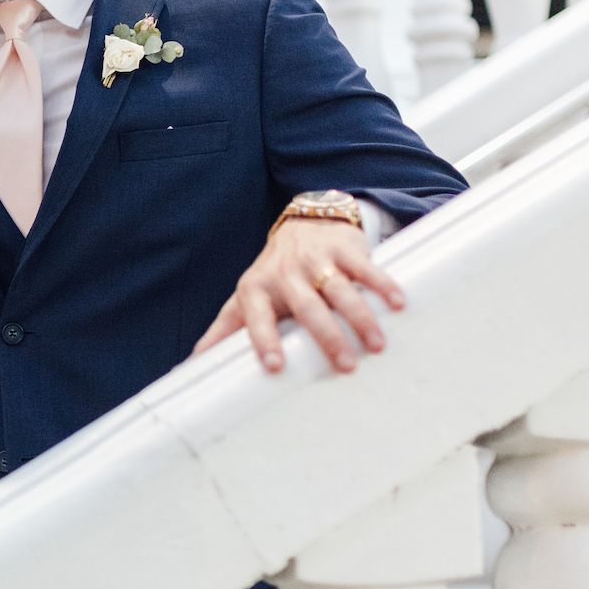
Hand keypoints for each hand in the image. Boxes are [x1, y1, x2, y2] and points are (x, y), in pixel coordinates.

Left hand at [191, 217, 404, 375]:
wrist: (304, 222)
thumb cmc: (273, 274)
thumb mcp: (245, 298)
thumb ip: (223, 331)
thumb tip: (190, 366)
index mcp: (256, 289)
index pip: (257, 318)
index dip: (264, 341)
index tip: (275, 367)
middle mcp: (285, 273)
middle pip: (308, 308)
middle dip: (327, 337)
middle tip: (345, 366)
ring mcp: (317, 260)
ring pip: (341, 291)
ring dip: (361, 318)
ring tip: (377, 346)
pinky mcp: (345, 250)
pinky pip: (367, 270)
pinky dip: (383, 287)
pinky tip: (398, 305)